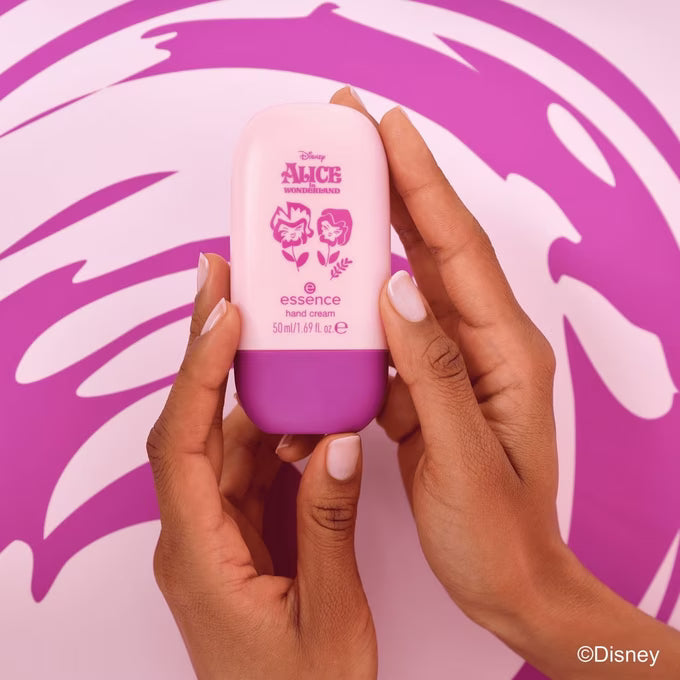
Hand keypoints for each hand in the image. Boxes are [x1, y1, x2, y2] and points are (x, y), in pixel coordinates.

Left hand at [146, 253, 376, 679]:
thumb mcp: (328, 616)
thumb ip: (328, 524)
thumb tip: (336, 443)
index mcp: (199, 557)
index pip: (181, 444)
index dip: (199, 373)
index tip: (225, 315)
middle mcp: (194, 534)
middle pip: (193, 424)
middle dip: (209, 350)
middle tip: (226, 283)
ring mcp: (217, 530)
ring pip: (228, 440)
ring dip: (257, 393)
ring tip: (285, 336)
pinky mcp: (242, 532)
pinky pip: (254, 467)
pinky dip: (281, 434)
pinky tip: (310, 412)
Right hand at [330, 88, 679, 677]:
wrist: (507, 581)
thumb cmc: (497, 531)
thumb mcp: (464, 458)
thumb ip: (431, 374)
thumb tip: (393, 292)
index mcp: (504, 352)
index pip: (457, 249)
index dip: (423, 184)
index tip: (387, 129)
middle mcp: (479, 345)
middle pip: (432, 249)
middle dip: (395, 186)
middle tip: (351, 137)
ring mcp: (450, 364)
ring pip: (404, 287)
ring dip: (370, 240)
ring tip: (329, 200)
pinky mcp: (424, 387)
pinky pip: (387, 335)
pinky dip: (356, 309)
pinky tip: (327, 295)